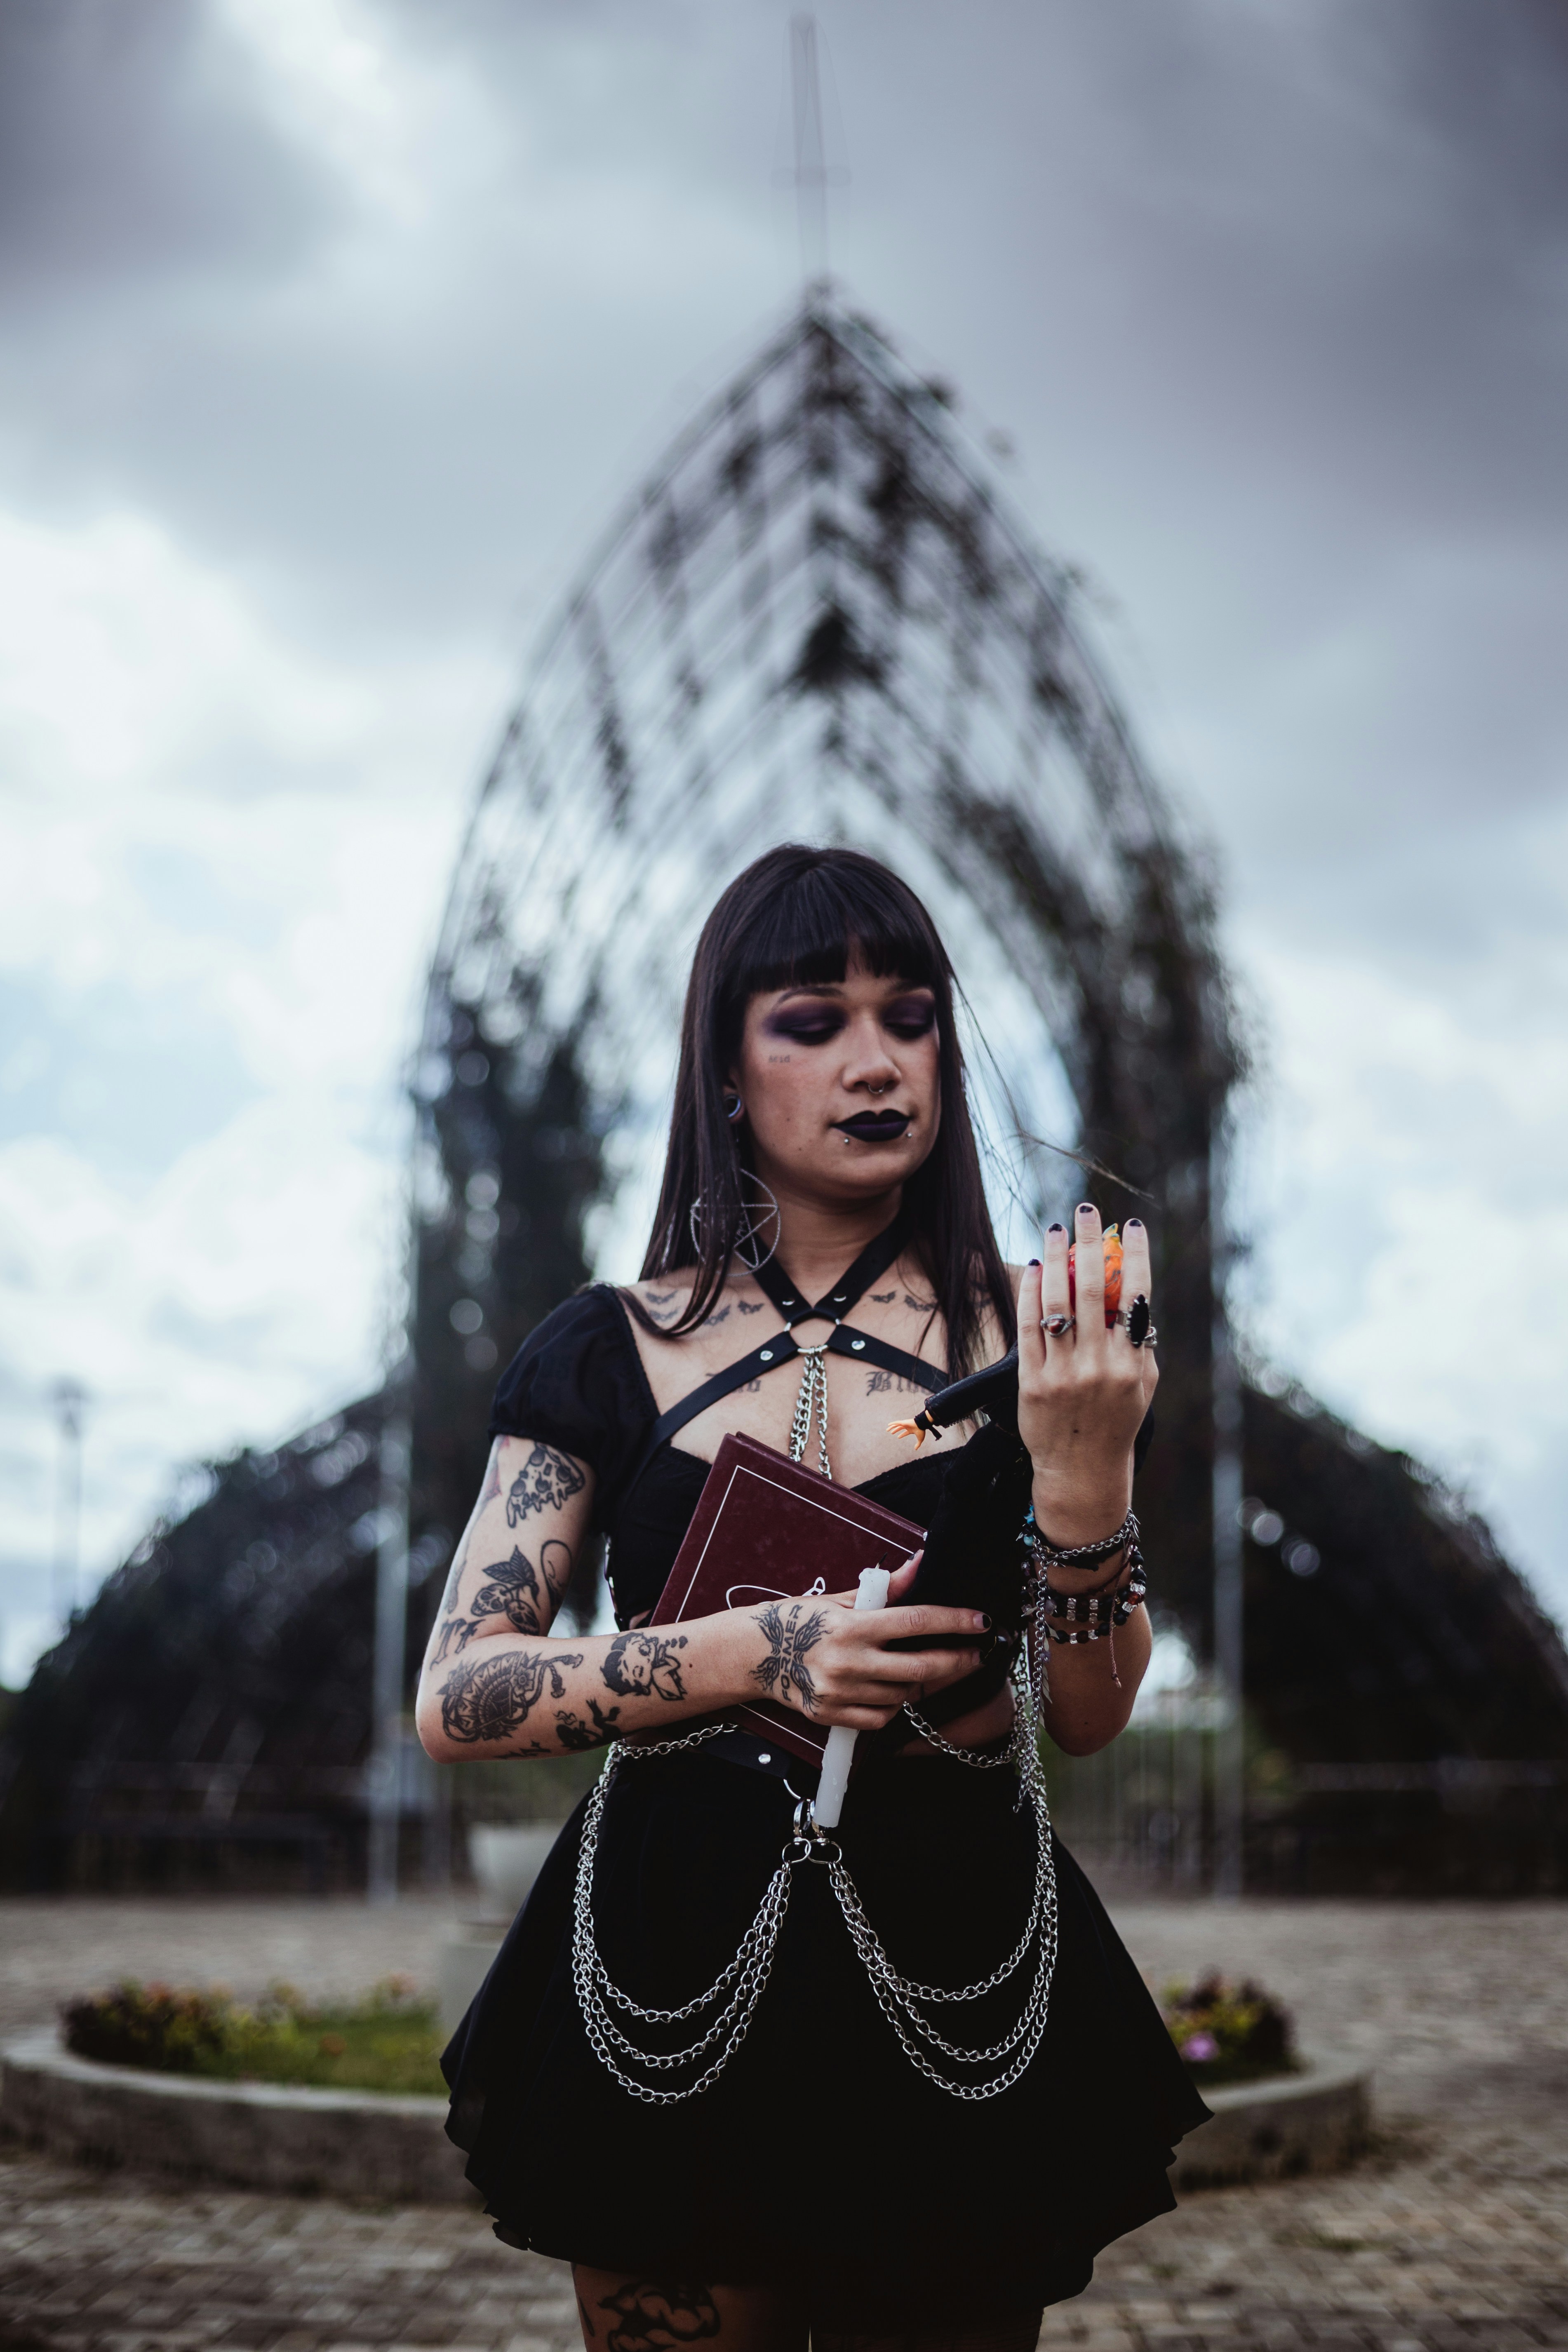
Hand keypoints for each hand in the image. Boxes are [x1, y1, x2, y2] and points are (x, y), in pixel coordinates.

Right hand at [736, 1552, 986, 1730]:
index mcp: (852, 1626)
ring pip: (901, 1695)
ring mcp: (840, 1693)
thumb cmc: (799, 1620)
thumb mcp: (840, 1598)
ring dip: (918, 1682)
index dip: (953, 1621)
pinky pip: (880, 1718)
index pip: (915, 1622)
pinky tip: (890, 1690)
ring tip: (919, 1667)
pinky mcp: (832, 1716)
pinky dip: (892, 1705)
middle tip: (975, 1655)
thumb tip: (921, 1561)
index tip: (981, 1621)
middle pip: (919, 1667)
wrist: (753, 1655)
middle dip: (955, 1661)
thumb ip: (886, 1588)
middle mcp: (848, 1662)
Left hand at [1017, 1205, 1157, 1547]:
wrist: (1082, 1470)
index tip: (1132, 1226)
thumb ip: (1140, 1343)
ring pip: (1059, 1303)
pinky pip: (1030, 1327)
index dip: (1136, 1256)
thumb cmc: (1116, 1420)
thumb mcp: (1142, 1384)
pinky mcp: (1033, 1381)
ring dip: (1057, 1258)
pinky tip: (1034, 1268)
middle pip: (1096, 1289)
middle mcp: (1101, 1365)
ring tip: (1056, 1229)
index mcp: (1133, 1362)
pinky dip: (1032, 1293)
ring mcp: (1065, 1373)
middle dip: (1091, 1244)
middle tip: (1086, 1210)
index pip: (1139, 1297)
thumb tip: (1135, 1293)